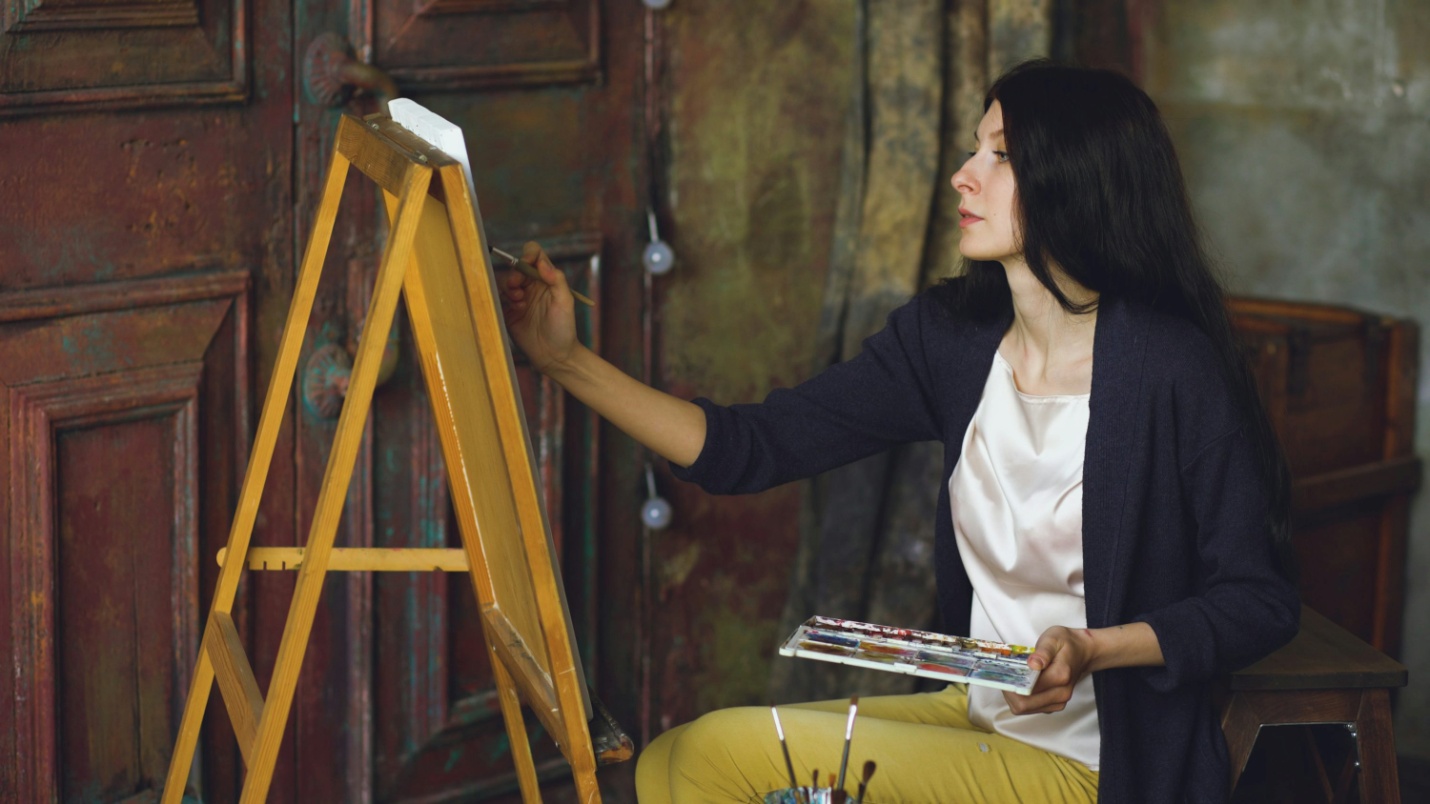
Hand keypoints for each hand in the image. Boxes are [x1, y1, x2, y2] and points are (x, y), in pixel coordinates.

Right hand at [498, 241, 579, 373]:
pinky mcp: (508, 311)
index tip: (527, 264)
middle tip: (518, 289)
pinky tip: (515, 310)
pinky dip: (503, 300)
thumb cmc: (564, 328)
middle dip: (515, 275)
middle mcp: (531, 285)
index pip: (534, 254)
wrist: (554, 356)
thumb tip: (542, 263)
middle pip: (515, 267)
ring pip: (505, 281)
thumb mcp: (565, 302)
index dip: (529, 254)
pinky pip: (498, 298)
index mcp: (546, 278)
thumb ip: (557, 279)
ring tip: (519, 303)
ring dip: (509, 288)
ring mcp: (518, 298)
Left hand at [1004, 626, 1095, 715]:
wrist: (1082, 652)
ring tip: (1012, 679)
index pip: (1029, 689)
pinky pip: (1030, 708)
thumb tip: (1033, 664)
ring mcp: (1058, 702)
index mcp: (1061, 676)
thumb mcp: (1053, 638)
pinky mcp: (1053, 705)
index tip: (1004, 674)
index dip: (1012, 684)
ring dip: (1013, 696)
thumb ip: (1043, 651)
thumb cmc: (1065, 644)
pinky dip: (1021, 699)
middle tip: (1005, 676)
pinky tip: (1020, 684)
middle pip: (1024, 704)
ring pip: (1025, 709)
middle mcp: (1061, 693)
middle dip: (1009, 692)